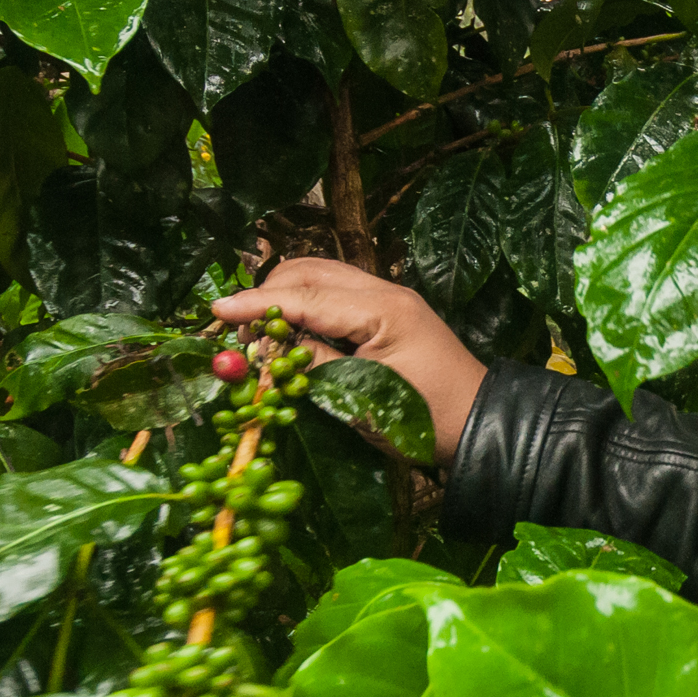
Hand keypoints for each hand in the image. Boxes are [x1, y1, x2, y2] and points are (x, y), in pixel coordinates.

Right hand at [212, 259, 491, 465]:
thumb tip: (269, 349)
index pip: (307, 295)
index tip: (217, 312)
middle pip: (310, 271)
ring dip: (287, 297)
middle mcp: (386, 292)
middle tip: (243, 335)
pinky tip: (294, 334)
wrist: (480, 424)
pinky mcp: (388, 312)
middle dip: (270, 295)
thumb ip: (314, 366)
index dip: (258, 305)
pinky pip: (337, 294)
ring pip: (322, 276)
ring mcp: (389, 298)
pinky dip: (308, 306)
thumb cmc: (427, 418)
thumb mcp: (363, 398)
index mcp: (384, 309)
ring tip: (265, 336)